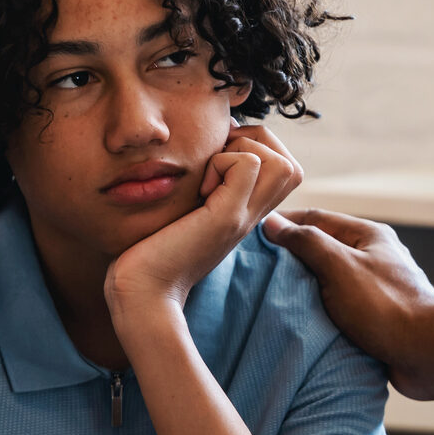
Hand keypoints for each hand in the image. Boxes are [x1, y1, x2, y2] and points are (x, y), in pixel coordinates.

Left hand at [105, 126, 302, 315]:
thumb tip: (210, 144)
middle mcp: (252, 216)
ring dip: (243, 152)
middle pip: (292, 166)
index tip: (216, 161)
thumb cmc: (151, 249)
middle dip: (255, 146)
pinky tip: (199, 189)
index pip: (285, 170)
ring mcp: (244, 217)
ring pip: (283, 163)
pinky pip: (249, 164)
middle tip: (216, 163)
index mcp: (245, 213)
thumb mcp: (186, 210)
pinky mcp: (228, 217)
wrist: (142, 290)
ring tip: (210, 177)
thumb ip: (204, 186)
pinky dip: (221, 161)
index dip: (256, 150)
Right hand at [263, 209, 433, 400]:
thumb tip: (272, 223)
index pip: (316, 218)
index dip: (284, 223)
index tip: (253, 233)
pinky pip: (340, 307)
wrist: (427, 353)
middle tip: (255, 267)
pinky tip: (301, 320)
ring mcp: (376, 288)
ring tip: (272, 295)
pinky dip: (320, 311)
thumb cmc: (384, 305)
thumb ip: (306, 242)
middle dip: (291, 256)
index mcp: (368, 236)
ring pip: (330, 280)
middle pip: (323, 249)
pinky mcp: (376, 317)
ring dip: (305, 287)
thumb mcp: (339, 266)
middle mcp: (373, 258)